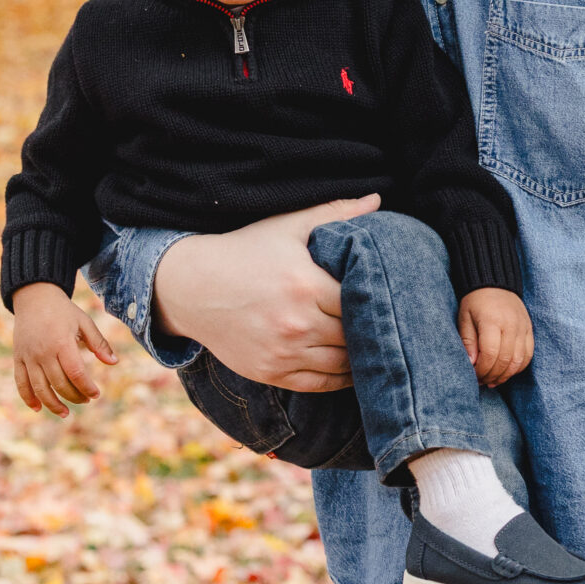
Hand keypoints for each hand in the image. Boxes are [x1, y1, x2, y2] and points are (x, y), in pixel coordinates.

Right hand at [11, 283, 118, 415]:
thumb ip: (99, 343)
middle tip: (86, 401)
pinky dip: (28, 397)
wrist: (34, 298)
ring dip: (52, 404)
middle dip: (74, 396)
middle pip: (59, 383)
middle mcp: (43, 352)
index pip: (76, 373)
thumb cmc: (64, 311)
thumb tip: (114, 363)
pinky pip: (21, 382)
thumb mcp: (84, 322)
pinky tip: (38, 408)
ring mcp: (28, 356)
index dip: (86, 387)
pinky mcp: (18, 358)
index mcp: (62, 343)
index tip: (96, 395)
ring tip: (65, 413)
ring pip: (39, 388)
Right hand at [151, 196, 377, 390]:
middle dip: (374, 328)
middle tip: (393, 323)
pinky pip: (320, 384)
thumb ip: (335, 214)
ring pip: (342, 364)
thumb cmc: (245, 251)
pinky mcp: (271, 372)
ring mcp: (283, 353)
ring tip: (377, 345)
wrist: (191, 287)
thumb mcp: (288, 227)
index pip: (362, 301)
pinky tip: (353, 366)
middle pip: (355, 335)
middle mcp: (296, 323)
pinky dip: (341, 378)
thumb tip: (378, 200)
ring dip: (362, 356)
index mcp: (305, 285)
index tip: (393, 295)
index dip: (380, 299)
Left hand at [458, 288, 533, 384]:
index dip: (482, 370)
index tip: (473, 375)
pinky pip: (528, 354)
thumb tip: (472, 365)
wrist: (495, 283)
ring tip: (492, 380)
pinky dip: (518, 367)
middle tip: (481, 381)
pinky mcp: (529, 330)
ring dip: (505, 375)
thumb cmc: (475, 302)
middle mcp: (511, 325)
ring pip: (519, 360)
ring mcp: (523, 327)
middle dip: (492, 375)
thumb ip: (468, 341)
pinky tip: (506, 371)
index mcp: (492, 321)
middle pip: (505, 360)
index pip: (490, 354)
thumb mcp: (465, 318)